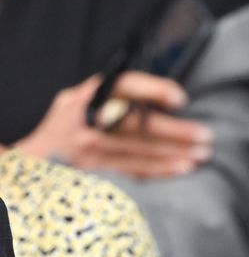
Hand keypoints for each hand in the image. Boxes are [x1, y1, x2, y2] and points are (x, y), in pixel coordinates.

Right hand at [16, 72, 211, 179]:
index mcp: (86, 94)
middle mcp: (86, 119)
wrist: (37, 156)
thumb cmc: (72, 123)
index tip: (180, 97)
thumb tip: (166, 100)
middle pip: (135, 124)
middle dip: (174, 131)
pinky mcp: (93, 170)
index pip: (123, 85)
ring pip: (137, 151)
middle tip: (204, 135)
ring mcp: (88, 147)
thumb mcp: (84, 100)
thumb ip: (117, 96)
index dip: (152, 89)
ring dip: (172, 154)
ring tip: (200, 155)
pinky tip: (180, 169)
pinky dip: (158, 170)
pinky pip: (131, 170)